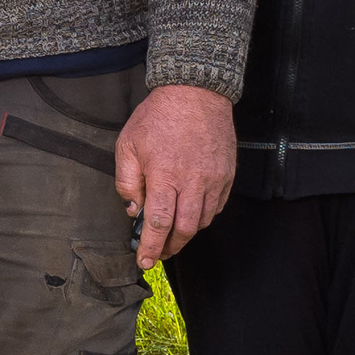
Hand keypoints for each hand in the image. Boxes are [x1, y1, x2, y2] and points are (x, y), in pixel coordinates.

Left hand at [114, 82, 235, 266]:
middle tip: (158, 253)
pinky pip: (217, 207)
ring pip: (202, 221)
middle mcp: (193, 182)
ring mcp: (213, 179)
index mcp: (165, 176)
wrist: (195, 93)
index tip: (144, 262)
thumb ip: (127, 181)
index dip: (150, 247)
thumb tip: (133, 209)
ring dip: (186, 232)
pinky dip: (203, 216)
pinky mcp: (227, 175)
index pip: (158, 223)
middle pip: (184, 229)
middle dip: (170, 247)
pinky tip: (190, 213)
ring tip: (172, 233)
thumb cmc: (158, 117)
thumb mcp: (127, 145)